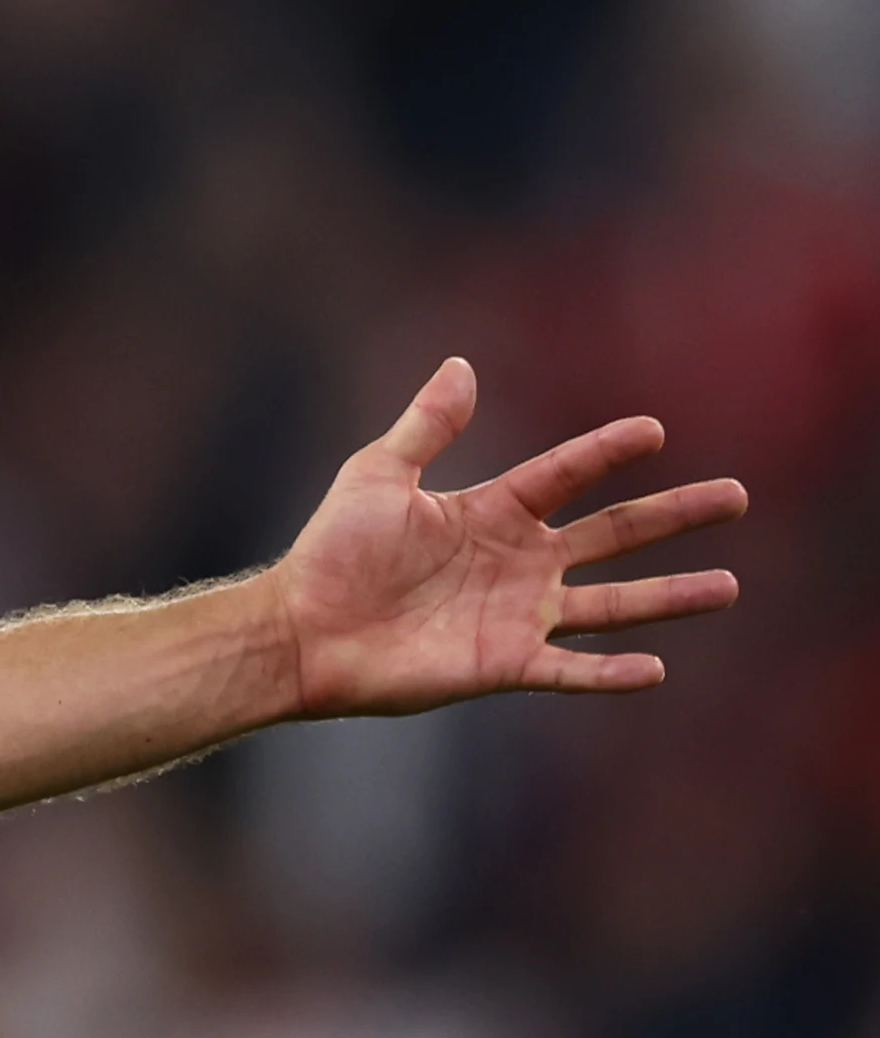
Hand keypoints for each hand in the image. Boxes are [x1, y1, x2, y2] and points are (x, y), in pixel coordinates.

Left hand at [268, 358, 746, 716]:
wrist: (302, 630)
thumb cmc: (331, 552)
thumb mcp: (377, 475)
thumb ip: (426, 426)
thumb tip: (461, 365)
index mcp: (489, 512)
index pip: (564, 475)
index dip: (606, 452)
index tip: (654, 430)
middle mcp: (516, 562)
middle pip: (612, 533)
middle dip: (673, 515)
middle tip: (736, 496)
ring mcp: (516, 615)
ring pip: (613, 604)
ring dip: (670, 595)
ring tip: (729, 584)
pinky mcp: (504, 665)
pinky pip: (570, 670)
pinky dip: (612, 673)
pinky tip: (657, 669)